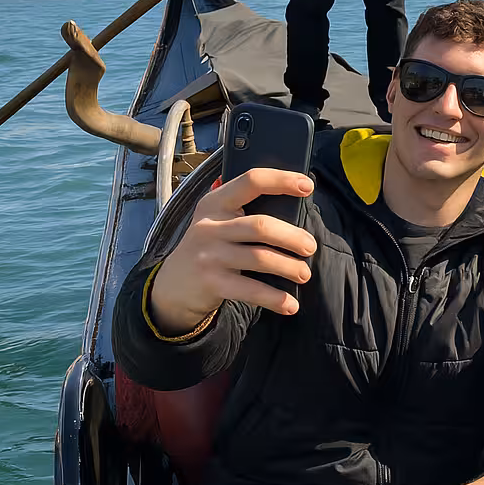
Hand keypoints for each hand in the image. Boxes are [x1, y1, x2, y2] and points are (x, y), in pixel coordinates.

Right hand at [147, 167, 317, 333]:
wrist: (173, 284)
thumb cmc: (210, 246)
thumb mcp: (218, 221)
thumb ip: (245, 210)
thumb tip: (294, 207)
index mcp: (215, 203)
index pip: (251, 181)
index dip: (281, 180)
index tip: (307, 185)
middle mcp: (210, 226)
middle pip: (261, 226)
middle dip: (292, 237)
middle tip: (310, 247)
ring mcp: (209, 255)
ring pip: (260, 258)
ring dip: (289, 267)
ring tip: (304, 274)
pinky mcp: (212, 283)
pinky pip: (251, 290)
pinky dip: (274, 298)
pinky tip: (290, 304)